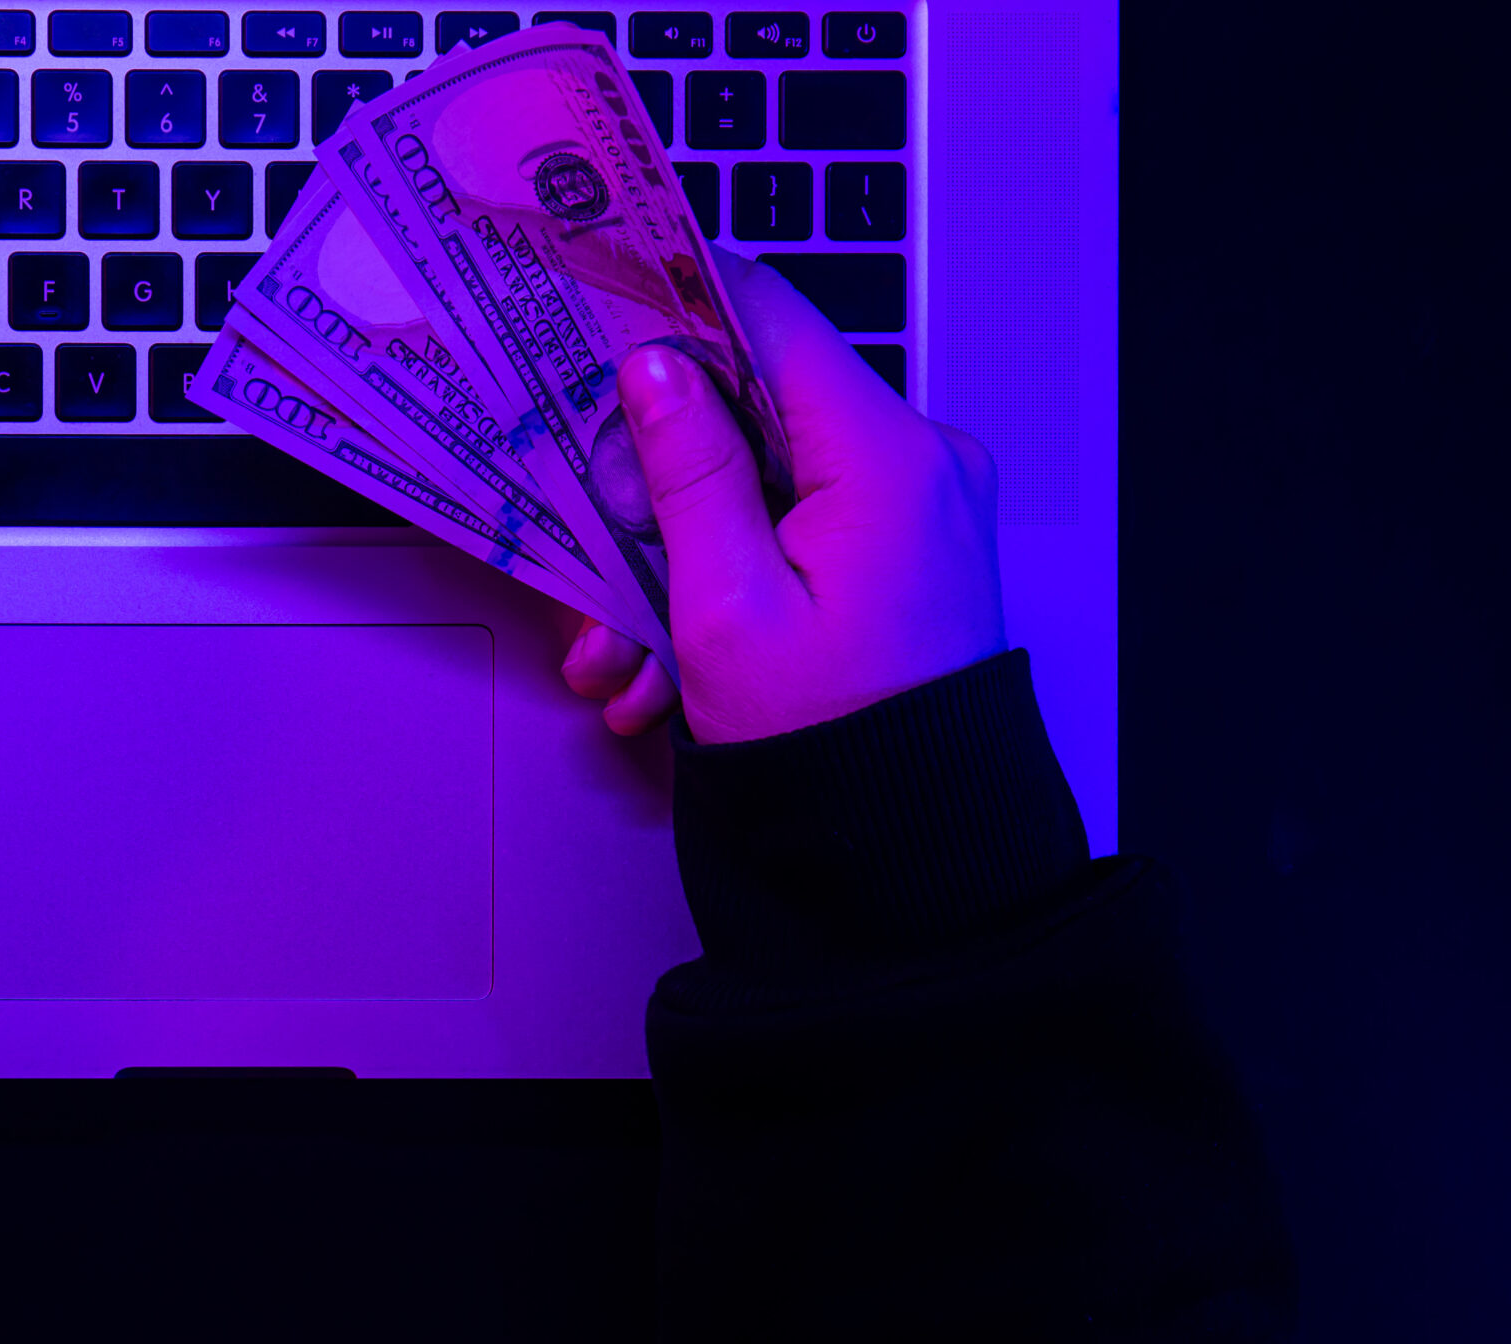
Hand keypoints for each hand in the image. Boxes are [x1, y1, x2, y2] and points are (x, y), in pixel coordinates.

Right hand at [563, 250, 1004, 743]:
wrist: (906, 854)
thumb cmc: (833, 747)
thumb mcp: (725, 604)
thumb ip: (689, 470)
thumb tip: (657, 367)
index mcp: (890, 459)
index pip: (773, 319)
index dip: (680, 306)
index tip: (606, 306)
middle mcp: (922, 464)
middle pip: (760, 409)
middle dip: (664, 479)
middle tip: (604, 547)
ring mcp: (918, 507)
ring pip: (765, 480)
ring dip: (680, 552)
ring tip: (629, 648)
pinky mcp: (904, 548)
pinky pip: (797, 527)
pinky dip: (729, 577)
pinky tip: (672, 658)